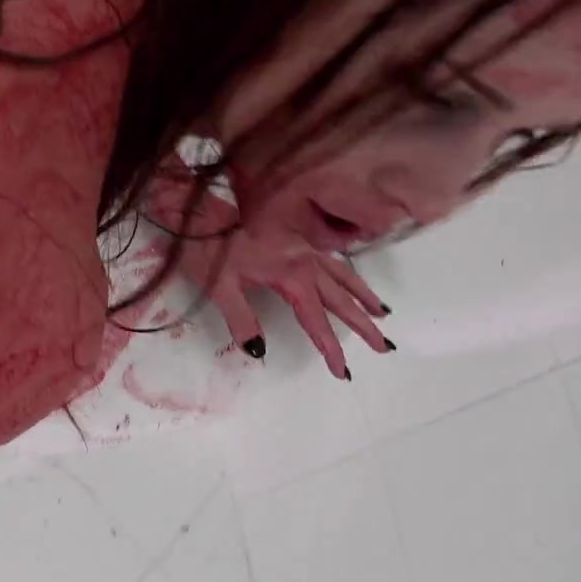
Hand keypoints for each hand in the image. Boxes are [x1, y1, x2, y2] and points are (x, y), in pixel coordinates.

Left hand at [171, 195, 394, 379]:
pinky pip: (332, 259)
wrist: (197, 210)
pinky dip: (349, 273)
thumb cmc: (204, 248)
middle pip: (340, 298)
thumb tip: (260, 351)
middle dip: (362, 324)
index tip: (343, 371)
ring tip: (383, 314)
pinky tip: (352, 279)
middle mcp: (305, 260)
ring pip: (343, 275)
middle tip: (384, 347)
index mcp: (290, 274)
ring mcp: (303, 247)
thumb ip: (242, 320)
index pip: (315, 319)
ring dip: (364, 296)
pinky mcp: (297, 238)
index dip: (329, 347)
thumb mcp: (219, 287)